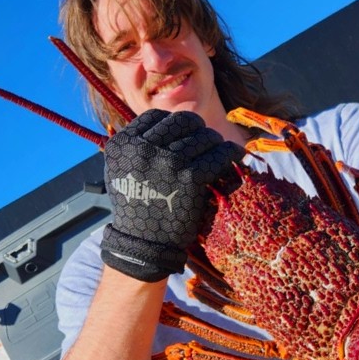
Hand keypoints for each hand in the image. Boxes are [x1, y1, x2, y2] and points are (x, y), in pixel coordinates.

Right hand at [100, 110, 244, 281]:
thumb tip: (162, 125)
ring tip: (221, 151)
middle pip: (183, 121)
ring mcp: (167, 161)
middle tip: (207, 141)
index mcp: (123, 143)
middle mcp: (143, 148)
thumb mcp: (122, 171)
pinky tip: (236, 155)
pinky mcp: (190, 177)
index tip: (185, 136)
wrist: (144, 243)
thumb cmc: (136, 208)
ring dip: (216, 142)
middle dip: (198, 129)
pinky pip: (218, 155)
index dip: (174, 125)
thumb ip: (136, 147)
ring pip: (204, 136)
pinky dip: (231, 153)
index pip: (156, 116)